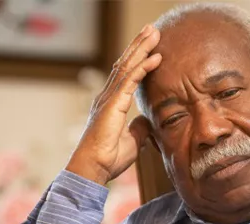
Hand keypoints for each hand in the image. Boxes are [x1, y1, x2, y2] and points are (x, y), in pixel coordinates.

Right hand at [66, 24, 160, 184]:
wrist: (94, 168)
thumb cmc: (109, 159)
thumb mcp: (132, 142)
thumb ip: (138, 129)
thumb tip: (147, 121)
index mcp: (111, 104)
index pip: (126, 75)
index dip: (138, 59)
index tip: (151, 47)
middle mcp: (108, 97)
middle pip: (125, 64)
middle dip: (139, 45)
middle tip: (151, 29)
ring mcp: (109, 98)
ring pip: (127, 66)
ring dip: (142, 48)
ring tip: (153, 32)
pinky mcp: (113, 104)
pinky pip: (130, 80)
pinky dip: (143, 67)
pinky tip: (155, 56)